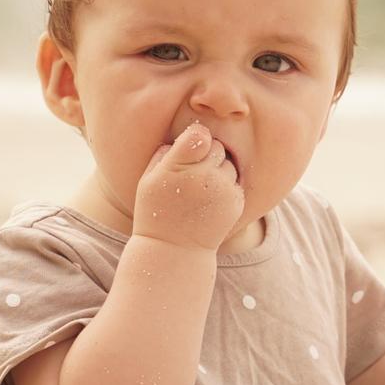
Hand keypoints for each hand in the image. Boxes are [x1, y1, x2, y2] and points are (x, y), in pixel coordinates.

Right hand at [132, 122, 244, 250]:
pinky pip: (235, 182)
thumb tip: (188, 135)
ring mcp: (222, 190)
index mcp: (177, 167)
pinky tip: (210, 203)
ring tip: (201, 191)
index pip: (199, 134)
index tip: (191, 147)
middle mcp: (202, 177)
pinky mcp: (236, 203)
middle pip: (217, 147)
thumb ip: (166, 152)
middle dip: (208, 155)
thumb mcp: (148, 179)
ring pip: (229, 164)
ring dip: (219, 172)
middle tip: (194, 174)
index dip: (196, 137)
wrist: (174, 250)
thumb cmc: (157, 211)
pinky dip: (226, 188)